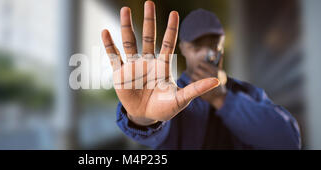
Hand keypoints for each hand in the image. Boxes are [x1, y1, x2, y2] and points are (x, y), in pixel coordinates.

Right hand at [101, 1, 219, 125]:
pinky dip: (109, 45)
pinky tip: (105, 32)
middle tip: (149, 3)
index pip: (167, 43)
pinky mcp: (120, 74)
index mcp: (162, 66)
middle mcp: (147, 62)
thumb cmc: (165, 107)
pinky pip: (114, 57)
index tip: (174, 13)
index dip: (171, 29)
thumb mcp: (181, 99)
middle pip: (148, 37)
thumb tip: (216, 81)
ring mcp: (133, 66)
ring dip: (126, 26)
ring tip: (125, 9)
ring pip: (129, 42)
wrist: (146, 116)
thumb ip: (195, 89)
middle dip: (148, 21)